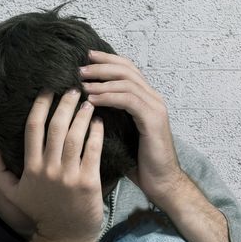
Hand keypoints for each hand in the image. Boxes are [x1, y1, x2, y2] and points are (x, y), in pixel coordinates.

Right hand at [0, 89, 104, 241]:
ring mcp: (70, 176)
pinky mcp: (89, 183)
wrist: (64, 238)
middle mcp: (49, 169)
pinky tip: (99, 122)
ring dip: (83, 115)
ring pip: (75, 136)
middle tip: (73, 90)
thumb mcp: (13, 194)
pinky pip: (93, 150)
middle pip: (56, 126)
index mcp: (31, 167)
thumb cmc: (41, 213)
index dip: (41, 105)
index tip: (48, 90)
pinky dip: (97, 133)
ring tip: (88, 102)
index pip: (34, 128)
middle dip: (65, 104)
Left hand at [80, 49, 185, 207]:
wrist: (161, 183)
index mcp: (147, 100)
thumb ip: (111, 119)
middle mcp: (153, 99)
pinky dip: (108, 97)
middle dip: (101, 66)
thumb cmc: (141, 164)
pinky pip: (128, 100)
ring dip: (101, 81)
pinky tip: (92, 100)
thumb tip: (85, 111)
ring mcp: (155, 108)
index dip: (107, 60)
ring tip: (82, 84)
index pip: (127, 69)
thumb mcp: (121, 136)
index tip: (85, 58)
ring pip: (126, 82)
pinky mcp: (153, 119)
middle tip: (79, 69)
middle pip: (126, 69)